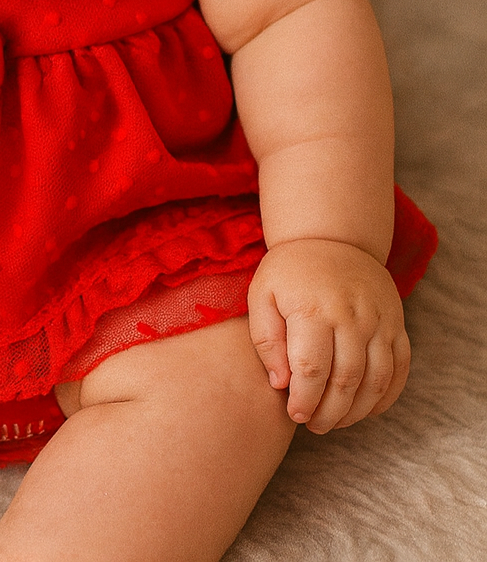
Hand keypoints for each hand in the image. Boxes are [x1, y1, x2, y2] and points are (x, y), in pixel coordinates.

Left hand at [247, 237, 409, 433]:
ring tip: (335, 421)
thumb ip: (265, 339)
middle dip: (329, 413)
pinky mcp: (397, 323)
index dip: (304, 400)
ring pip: (375, 381)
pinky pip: (400, 368)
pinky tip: (366, 409)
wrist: (332, 236)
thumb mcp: (262, 294)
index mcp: (313, 309)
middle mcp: (351, 315)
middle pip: (346, 381)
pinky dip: (386, 396)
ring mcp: (379, 320)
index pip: (312, 370)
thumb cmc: (290, 272)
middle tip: (314, 425)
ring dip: (356, 411)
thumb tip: (280, 383)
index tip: (295, 415)